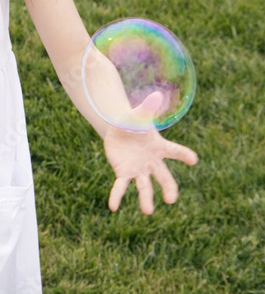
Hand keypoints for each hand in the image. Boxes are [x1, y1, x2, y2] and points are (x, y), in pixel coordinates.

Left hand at [103, 92, 198, 214]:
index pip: (175, 151)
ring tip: (147, 211)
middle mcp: (152, 162)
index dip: (184, 155)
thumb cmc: (133, 123)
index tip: (193, 159)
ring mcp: (138, 169)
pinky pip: (120, 187)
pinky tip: (113, 207)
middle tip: (171, 199)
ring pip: (144, 186)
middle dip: (169, 188)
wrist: (118, 130)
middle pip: (164, 177)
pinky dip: (116, 196)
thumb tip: (156, 94)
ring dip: (146, 199)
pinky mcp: (123, 172)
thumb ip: (147, 107)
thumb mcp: (138, 114)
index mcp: (159, 148)